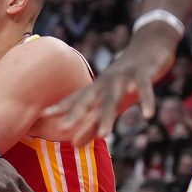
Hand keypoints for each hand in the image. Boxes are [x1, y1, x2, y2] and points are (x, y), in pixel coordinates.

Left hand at [43, 26, 177, 145]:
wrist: (150, 46)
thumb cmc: (126, 81)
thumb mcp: (110, 103)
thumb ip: (93, 125)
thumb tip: (74, 146)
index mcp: (96, 88)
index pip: (75, 99)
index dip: (60, 107)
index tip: (42, 114)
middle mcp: (105, 82)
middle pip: (88, 99)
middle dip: (76, 114)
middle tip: (62, 128)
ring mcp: (123, 77)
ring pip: (114, 98)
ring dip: (108, 116)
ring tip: (103, 135)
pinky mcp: (143, 73)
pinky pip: (144, 88)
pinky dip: (147, 101)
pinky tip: (148, 115)